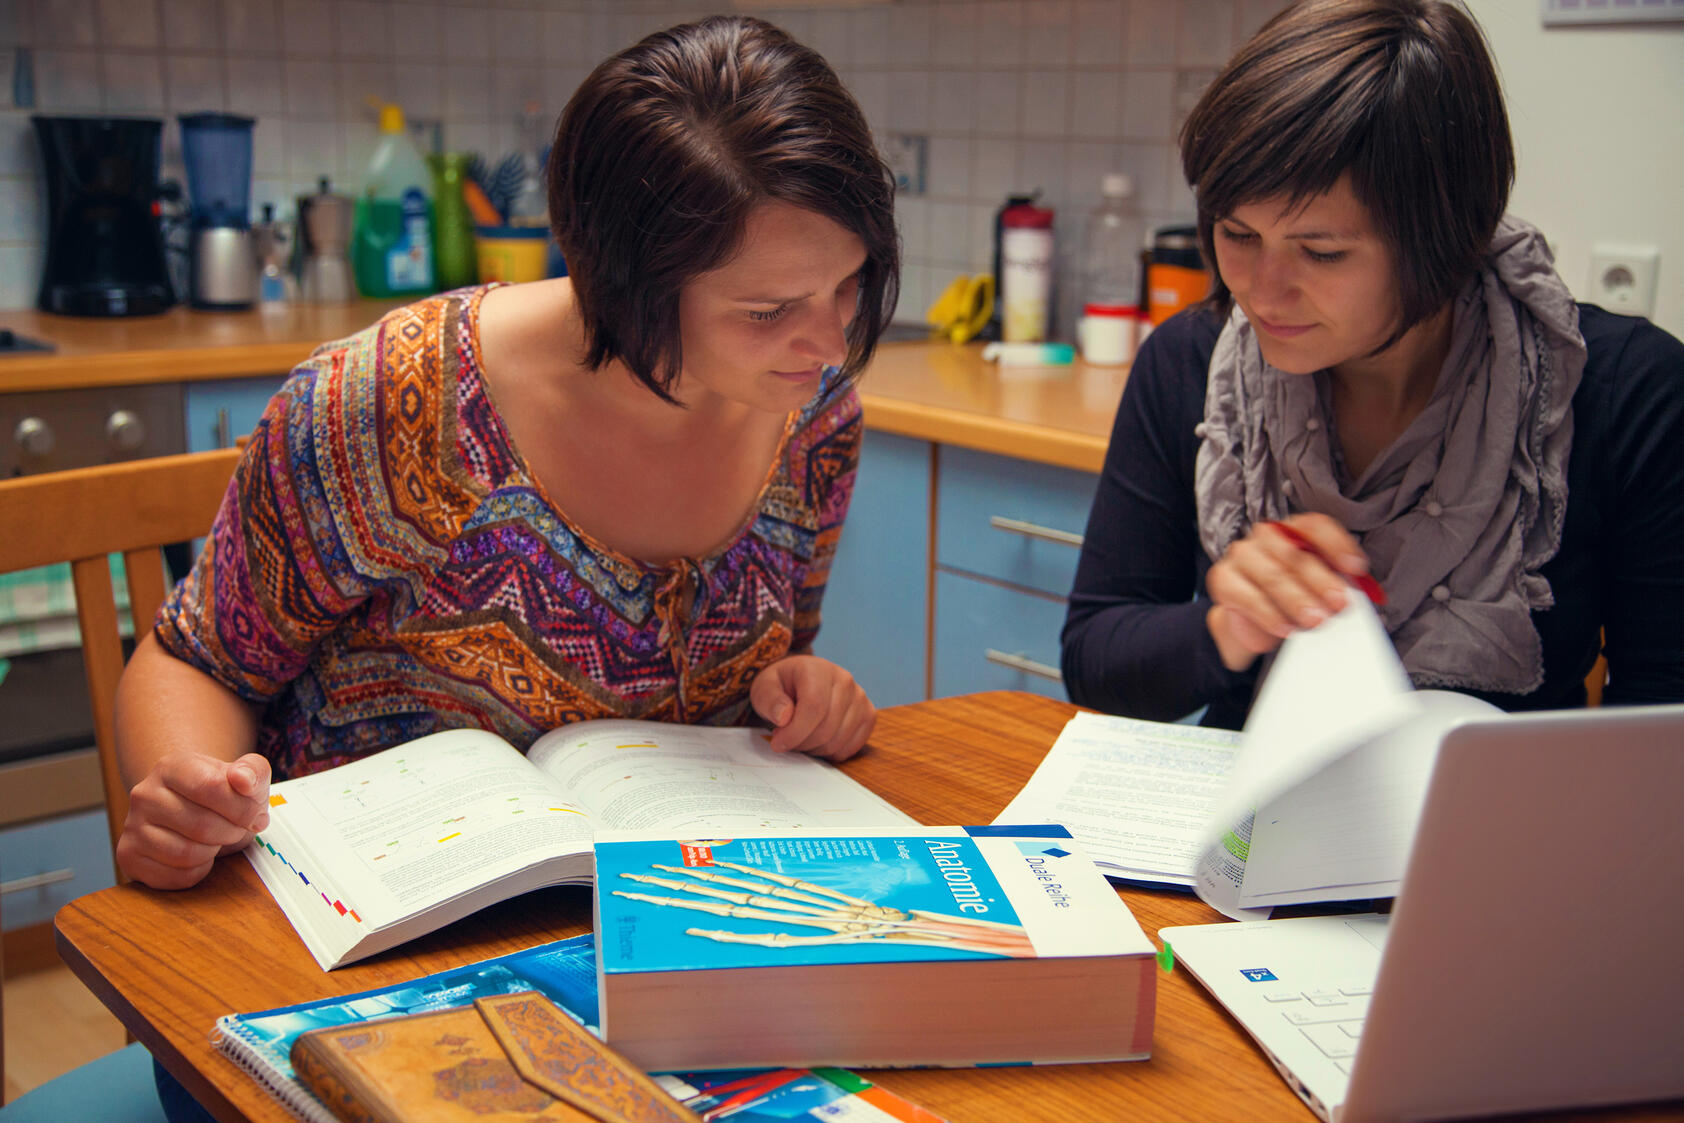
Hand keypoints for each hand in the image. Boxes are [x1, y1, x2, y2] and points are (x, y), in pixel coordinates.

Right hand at [115, 751, 271, 889]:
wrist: (192, 809)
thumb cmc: (222, 794)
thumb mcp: (245, 776)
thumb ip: (252, 771)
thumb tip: (243, 780)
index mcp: (172, 766)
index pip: (211, 786)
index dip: (242, 808)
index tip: (255, 815)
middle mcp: (144, 794)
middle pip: (201, 825)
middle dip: (232, 832)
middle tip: (237, 829)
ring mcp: (132, 826)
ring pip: (186, 854)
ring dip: (214, 852)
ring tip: (216, 839)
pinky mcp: (129, 856)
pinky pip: (176, 876)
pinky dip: (199, 871)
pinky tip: (199, 854)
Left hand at [749, 655, 875, 760]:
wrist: (800, 682)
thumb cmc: (782, 686)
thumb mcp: (764, 688)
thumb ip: (770, 700)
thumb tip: (784, 717)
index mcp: (819, 669)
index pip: (814, 707)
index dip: (795, 732)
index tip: (777, 743)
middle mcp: (845, 680)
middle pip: (826, 728)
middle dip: (801, 743)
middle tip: (784, 740)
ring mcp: (860, 698)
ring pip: (837, 741)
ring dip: (813, 749)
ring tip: (799, 738)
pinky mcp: (868, 715)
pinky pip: (850, 748)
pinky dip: (829, 752)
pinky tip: (815, 741)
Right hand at [1204, 513, 1371, 671]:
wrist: (1254, 620)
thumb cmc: (1292, 597)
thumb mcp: (1317, 588)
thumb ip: (1334, 585)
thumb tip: (1355, 597)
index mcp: (1293, 529)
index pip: (1316, 526)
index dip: (1338, 545)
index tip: (1357, 568)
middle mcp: (1266, 535)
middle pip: (1294, 554)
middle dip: (1321, 581)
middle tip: (1340, 604)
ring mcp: (1241, 554)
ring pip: (1273, 576)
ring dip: (1297, 600)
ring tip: (1316, 621)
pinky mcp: (1223, 579)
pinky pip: (1248, 597)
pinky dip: (1270, 615)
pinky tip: (1287, 629)